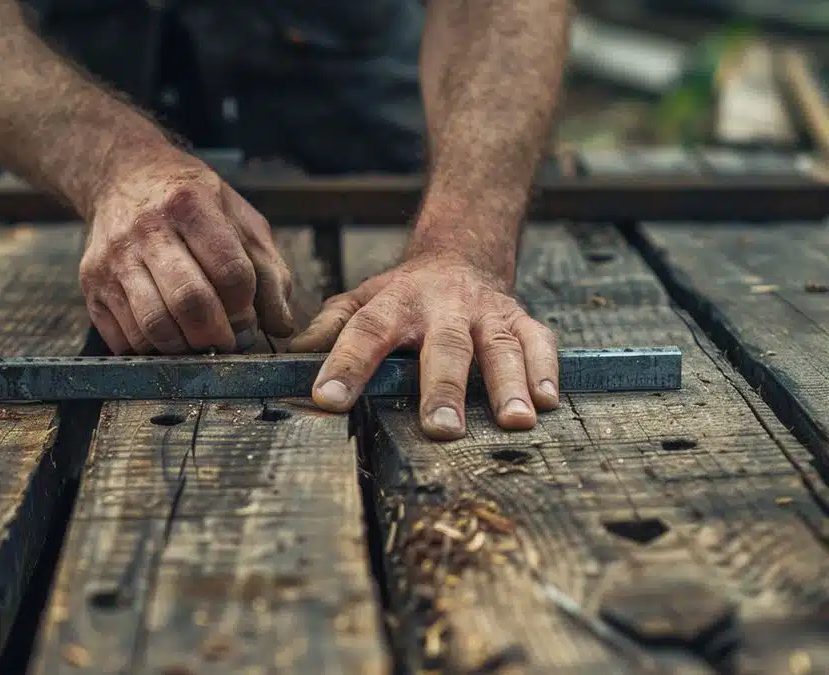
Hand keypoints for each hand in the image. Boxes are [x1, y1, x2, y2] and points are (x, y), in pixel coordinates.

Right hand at [80, 149, 294, 353]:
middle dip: (217, 336)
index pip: (231, 273)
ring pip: (154, 328)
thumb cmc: (191, 202)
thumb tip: (281, 325)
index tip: (248, 319)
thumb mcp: (240, 219)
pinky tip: (167, 335)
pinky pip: (124, 339)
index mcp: (190, 204)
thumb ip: (269, 271)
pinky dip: (152, 351)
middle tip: (226, 341)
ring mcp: (113, 260)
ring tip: (198, 341)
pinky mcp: (91, 286)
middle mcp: (147, 230)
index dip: (246, 308)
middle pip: (190, 303)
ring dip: (185, 349)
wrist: (123, 176)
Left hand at [288, 254, 559, 438]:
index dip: (345, 365)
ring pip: (500, 347)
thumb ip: (329, 329)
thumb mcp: (360, 302)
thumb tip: (288, 357)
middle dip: (444, 388)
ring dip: (509, 384)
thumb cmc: (403, 297)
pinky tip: (548, 403)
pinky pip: (540, 343)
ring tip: (515, 421)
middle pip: (444, 347)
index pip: (364, 332)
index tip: (327, 399)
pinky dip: (547, 370)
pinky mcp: (522, 321)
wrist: (461, 254)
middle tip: (441, 429)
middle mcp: (444, 308)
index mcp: (394, 305)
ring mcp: (487, 314)